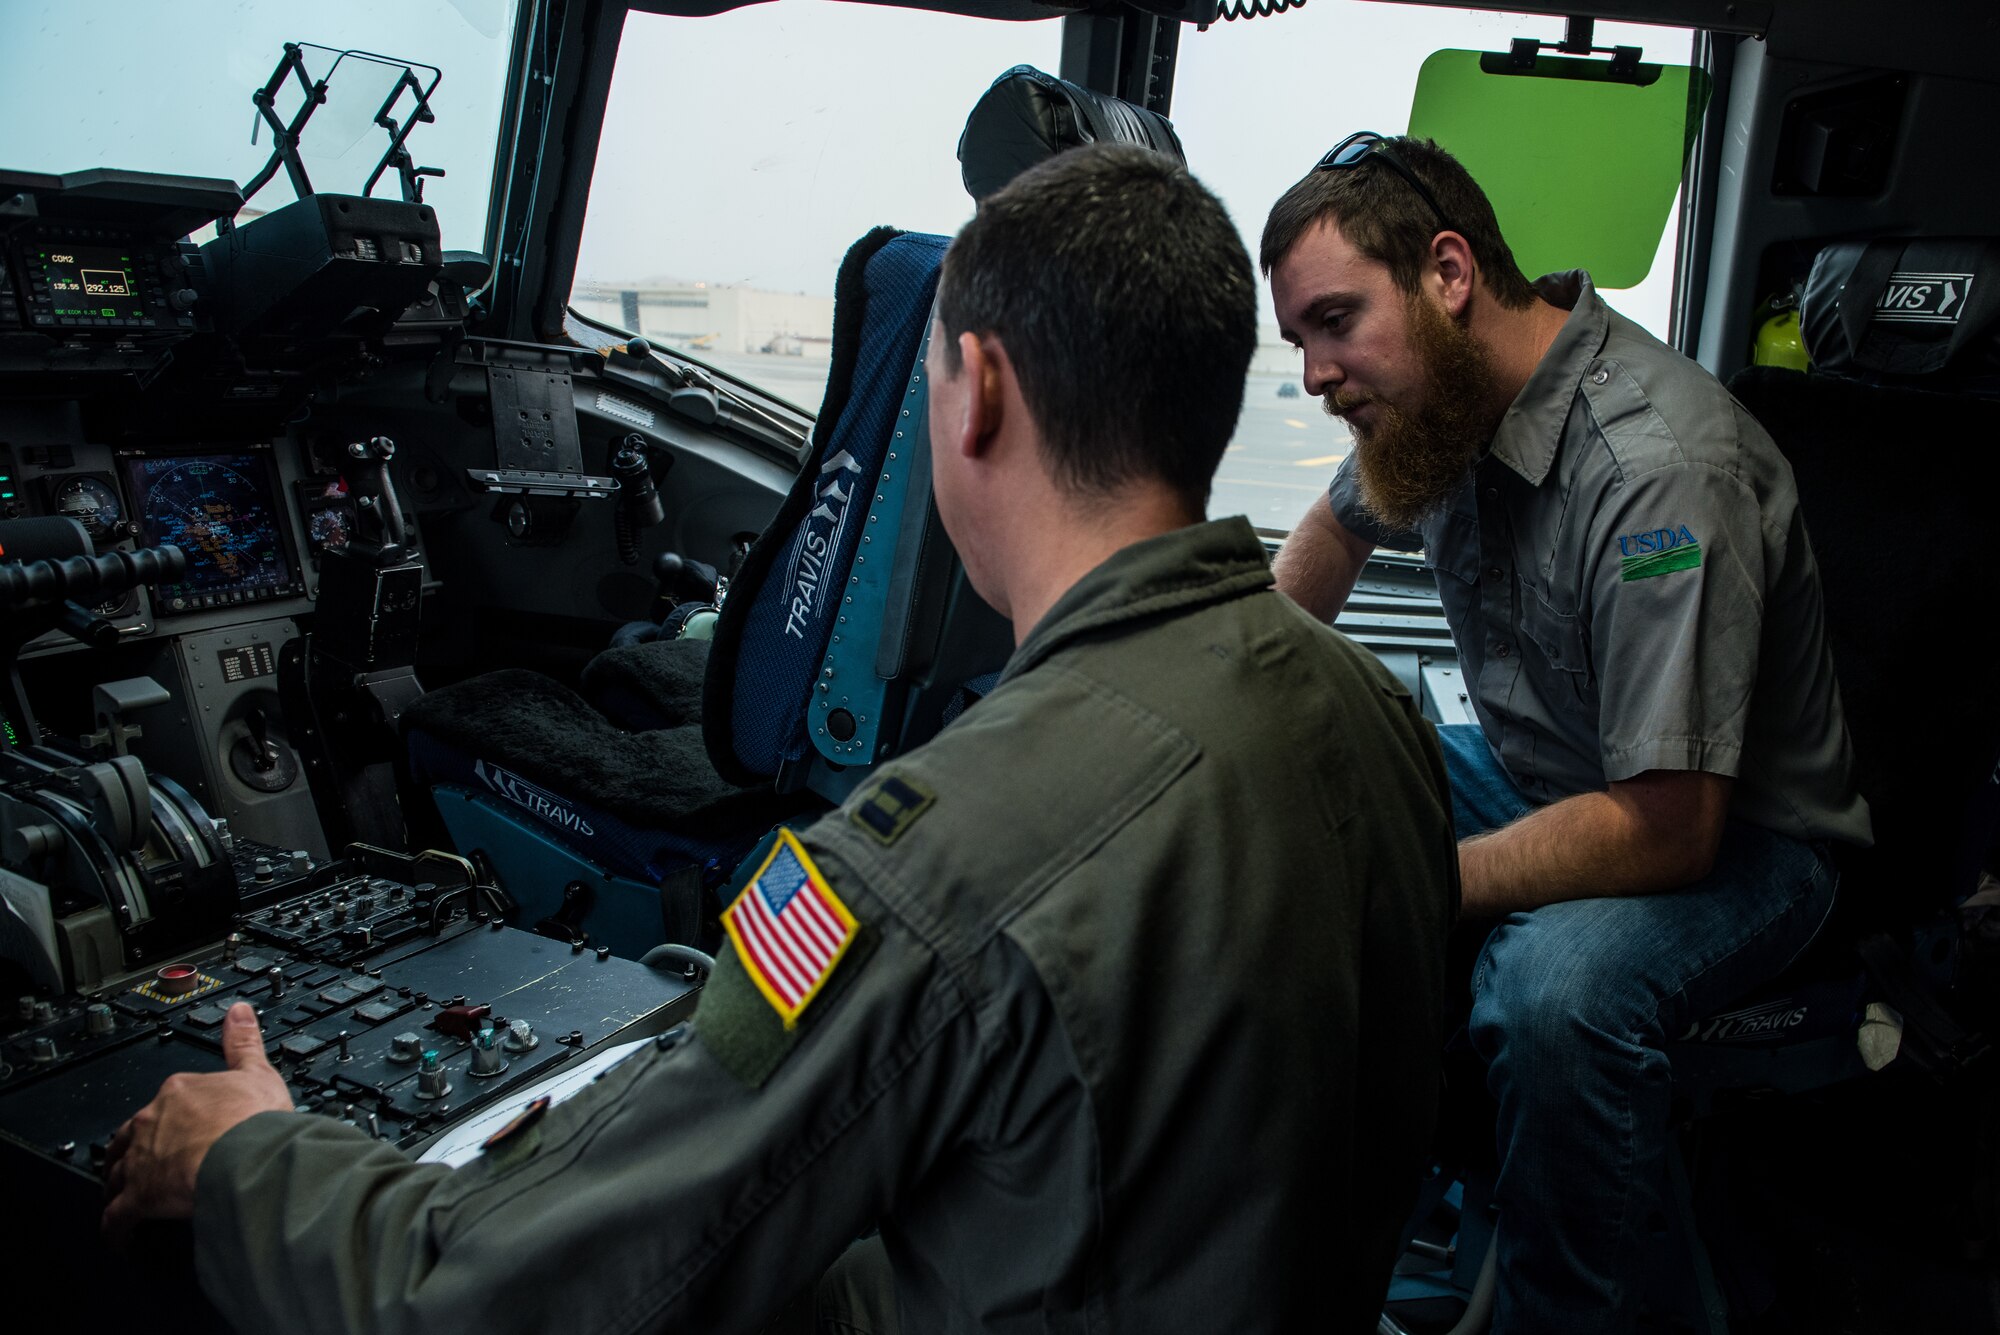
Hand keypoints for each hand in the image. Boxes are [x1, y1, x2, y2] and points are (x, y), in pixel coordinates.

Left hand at [101, 1001, 294, 1241]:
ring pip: (117, 1174)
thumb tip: (239, 1013)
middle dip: (131, 1150)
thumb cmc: (254, 1120)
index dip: (165, 1118)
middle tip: (143, 1163)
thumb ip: (243, 1043)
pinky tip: (121, 1237)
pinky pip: (117, 1217)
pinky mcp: (138, 1198)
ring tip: (124, 1198)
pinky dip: (117, 1229)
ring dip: (118, 1186)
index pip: (163, 1103)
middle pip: (129, 1137)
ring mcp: (141, 1161)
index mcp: (179, 1093)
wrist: (248, 1157)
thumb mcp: (256, 1073)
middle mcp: (152, 1123)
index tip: (173, 1127)